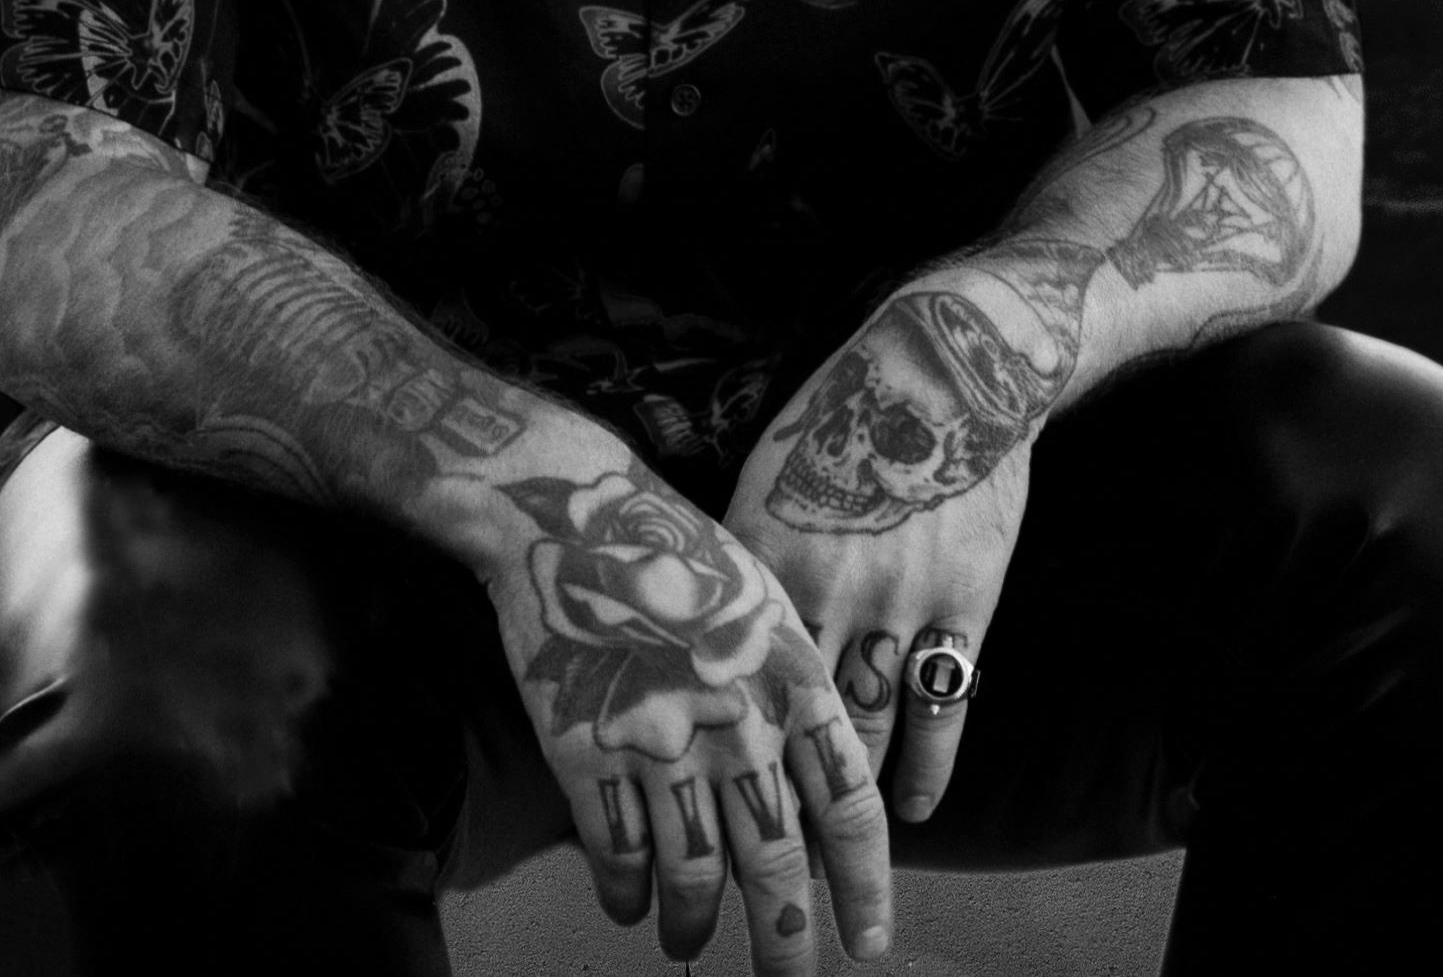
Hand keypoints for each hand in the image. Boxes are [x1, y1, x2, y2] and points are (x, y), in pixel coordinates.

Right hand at [481, 456, 892, 969]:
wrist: (574, 510)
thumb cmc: (680, 557)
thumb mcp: (769, 609)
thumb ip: (798, 702)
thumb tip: (819, 800)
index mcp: (795, 683)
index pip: (851, 810)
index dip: (865, 889)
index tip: (868, 944)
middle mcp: (739, 723)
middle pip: (779, 867)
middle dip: (787, 945)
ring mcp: (663, 742)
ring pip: (697, 878)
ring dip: (696, 926)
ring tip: (690, 943)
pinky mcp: (590, 752)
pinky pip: (618, 856)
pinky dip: (627, 894)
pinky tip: (630, 905)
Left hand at [723, 276, 1054, 826]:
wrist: (947, 365)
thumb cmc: (844, 407)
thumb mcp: (767, 465)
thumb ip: (739, 546)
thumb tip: (701, 613)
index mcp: (762, 550)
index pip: (723, 667)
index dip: (709, 738)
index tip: (693, 801)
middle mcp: (823, 585)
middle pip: (789, 716)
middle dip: (774, 794)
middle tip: (761, 858)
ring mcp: (898, 600)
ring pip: (865, 724)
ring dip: (848, 797)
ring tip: (830, 850)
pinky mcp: (962, 602)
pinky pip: (944, 705)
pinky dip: (928, 766)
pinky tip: (913, 806)